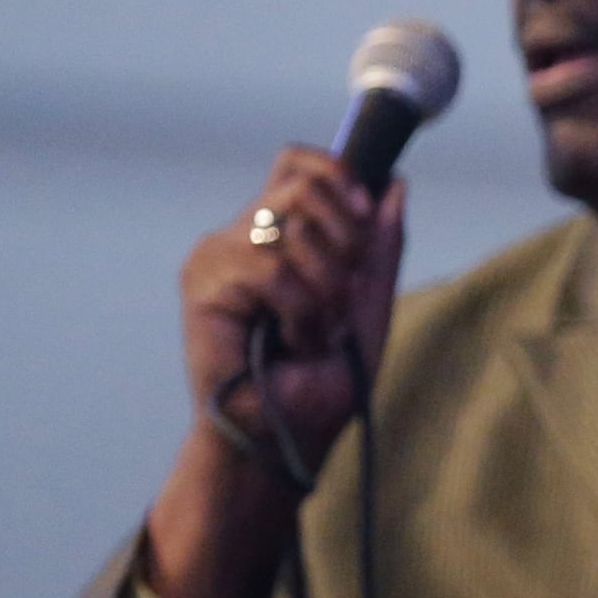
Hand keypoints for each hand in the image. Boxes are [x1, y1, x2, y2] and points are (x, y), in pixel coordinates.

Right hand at [143, 151, 411, 597]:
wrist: (286, 434)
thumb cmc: (322, 381)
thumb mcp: (369, 304)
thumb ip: (380, 245)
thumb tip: (395, 183)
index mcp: (279, 233)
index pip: (300, 164)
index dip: (339, 175)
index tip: (366, 216)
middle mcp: (243, 235)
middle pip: (304, 184)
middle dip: (346, 240)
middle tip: (340, 297)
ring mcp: (218, 256)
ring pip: (293, 228)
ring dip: (326, 287)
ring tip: (315, 330)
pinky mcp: (202, 284)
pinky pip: (272, 268)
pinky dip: (302, 309)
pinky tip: (293, 340)